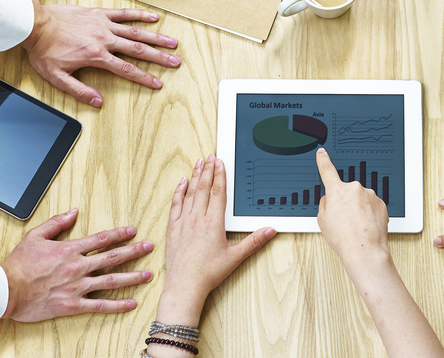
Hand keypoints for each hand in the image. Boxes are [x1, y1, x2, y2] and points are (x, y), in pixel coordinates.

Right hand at [0, 209, 153, 320]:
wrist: (6, 290)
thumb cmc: (18, 265)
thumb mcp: (35, 236)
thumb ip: (57, 222)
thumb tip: (74, 211)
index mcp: (69, 250)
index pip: (101, 239)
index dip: (119, 234)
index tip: (133, 231)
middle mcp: (77, 267)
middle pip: (112, 257)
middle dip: (134, 251)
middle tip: (150, 247)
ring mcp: (77, 287)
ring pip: (111, 281)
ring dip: (132, 277)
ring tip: (148, 274)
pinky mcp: (72, 305)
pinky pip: (99, 305)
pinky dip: (117, 305)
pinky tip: (131, 303)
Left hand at [21, 0, 181, 106]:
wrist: (36, 24)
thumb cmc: (45, 50)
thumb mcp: (58, 77)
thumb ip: (79, 90)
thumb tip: (98, 102)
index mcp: (96, 56)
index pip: (126, 69)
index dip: (144, 78)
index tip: (158, 83)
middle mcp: (104, 39)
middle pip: (138, 50)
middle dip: (159, 57)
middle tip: (175, 61)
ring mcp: (103, 24)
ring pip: (135, 31)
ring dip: (155, 37)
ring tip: (172, 42)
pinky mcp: (99, 13)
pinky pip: (123, 13)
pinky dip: (139, 15)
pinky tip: (153, 17)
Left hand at [158, 155, 274, 321]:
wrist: (185, 285)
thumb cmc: (208, 273)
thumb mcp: (235, 257)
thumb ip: (254, 242)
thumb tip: (270, 230)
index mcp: (214, 223)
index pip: (218, 192)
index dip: (220, 175)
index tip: (220, 163)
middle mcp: (198, 219)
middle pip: (204, 188)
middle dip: (207, 170)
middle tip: (210, 157)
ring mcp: (184, 222)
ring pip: (190, 193)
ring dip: (194, 176)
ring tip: (198, 163)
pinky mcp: (173, 228)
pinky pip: (176, 205)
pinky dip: (179, 192)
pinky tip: (181, 183)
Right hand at [315, 147, 390, 271]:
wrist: (365, 251)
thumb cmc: (343, 239)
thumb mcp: (322, 220)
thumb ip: (325, 203)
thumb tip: (331, 198)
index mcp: (337, 191)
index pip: (327, 170)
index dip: (323, 160)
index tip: (322, 153)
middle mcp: (354, 188)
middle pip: (346, 192)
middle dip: (345, 202)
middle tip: (344, 221)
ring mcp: (370, 195)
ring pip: (360, 199)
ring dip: (358, 209)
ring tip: (356, 227)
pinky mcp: (381, 203)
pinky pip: (372, 206)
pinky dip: (369, 214)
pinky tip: (366, 227)